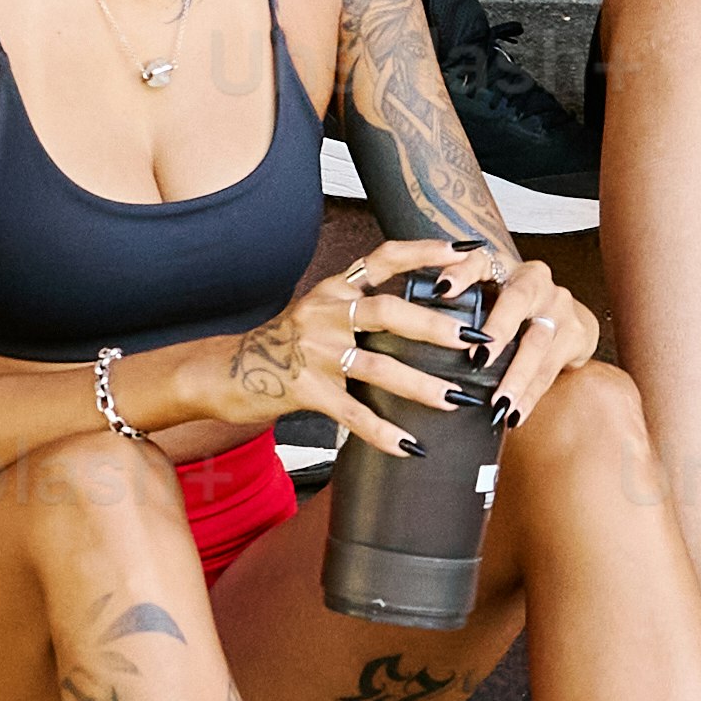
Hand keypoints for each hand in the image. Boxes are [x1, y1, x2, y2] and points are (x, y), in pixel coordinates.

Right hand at [242, 237, 528, 435]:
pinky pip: (351, 412)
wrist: (224, 372)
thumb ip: (359, 308)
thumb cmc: (282, 346)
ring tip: (456, 400)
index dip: (425, 252)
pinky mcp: (303, 389)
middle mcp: (324, 311)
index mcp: (333, 288)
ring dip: (421, 385)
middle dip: (437, 326)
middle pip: (389, 311)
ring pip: (378, 365)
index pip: (384, 258)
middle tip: (477, 340)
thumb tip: (420, 317)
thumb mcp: (318, 313)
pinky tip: (410, 447)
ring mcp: (313, 351)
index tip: (466, 252)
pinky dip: (383, 432)